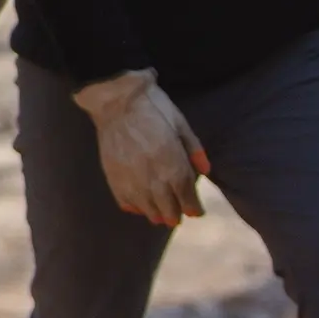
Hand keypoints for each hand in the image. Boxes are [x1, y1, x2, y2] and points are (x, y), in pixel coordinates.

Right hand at [73, 70, 208, 226]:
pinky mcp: (113, 177)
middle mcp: (154, 180)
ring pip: (148, 209)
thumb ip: (194, 150)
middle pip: (168, 209)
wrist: (115, 100)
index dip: (193, 208)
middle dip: (176, 214)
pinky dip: (135, 207)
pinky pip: (126, 201)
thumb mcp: (180, 123)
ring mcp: (131, 181)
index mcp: (174, 166)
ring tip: (160, 217)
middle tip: (178, 216)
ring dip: (157, 215)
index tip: (196, 211)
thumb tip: (205, 172)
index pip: (187, 198)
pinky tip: (139, 206)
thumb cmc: (152, 108)